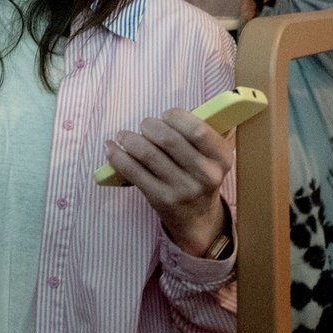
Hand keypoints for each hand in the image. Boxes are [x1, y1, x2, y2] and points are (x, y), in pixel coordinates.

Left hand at [103, 106, 232, 257]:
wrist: (198, 218)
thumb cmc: (199, 176)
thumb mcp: (211, 157)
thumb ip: (198, 134)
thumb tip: (168, 114)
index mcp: (221, 158)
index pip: (198, 130)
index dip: (177, 117)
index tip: (166, 116)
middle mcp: (205, 175)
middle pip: (169, 140)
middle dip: (150, 126)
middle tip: (144, 125)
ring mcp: (182, 189)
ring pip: (148, 154)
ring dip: (130, 139)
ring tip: (124, 135)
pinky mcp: (161, 199)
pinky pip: (133, 171)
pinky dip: (117, 156)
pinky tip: (111, 147)